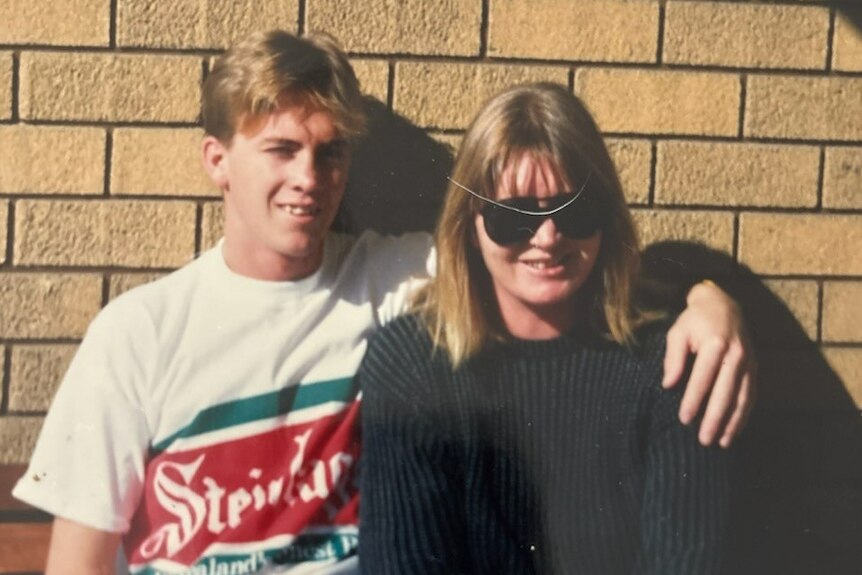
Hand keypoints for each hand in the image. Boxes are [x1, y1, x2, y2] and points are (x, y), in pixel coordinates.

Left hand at [662, 281, 756, 447]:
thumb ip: (673, 358)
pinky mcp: (755, 367)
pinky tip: (735, 430)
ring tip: (722, 443)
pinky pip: (751, 395)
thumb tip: (668, 385)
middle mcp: (736, 355)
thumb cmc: (694, 320)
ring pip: (742, 398)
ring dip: (733, 422)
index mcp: (715, 345)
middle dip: (714, 419)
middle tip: (704, 440)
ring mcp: (749, 362)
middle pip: (725, 393)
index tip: (684, 420)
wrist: (724, 304)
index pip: (702, 379)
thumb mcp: (677, 332)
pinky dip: (744, 414)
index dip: (693, 401)